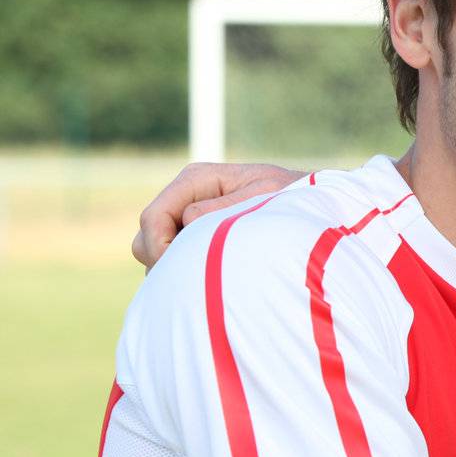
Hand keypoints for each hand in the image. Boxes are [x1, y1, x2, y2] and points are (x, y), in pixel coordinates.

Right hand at [133, 162, 305, 268]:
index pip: (153, 216)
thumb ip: (224, 210)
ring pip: (154, 252)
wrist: (310, 204)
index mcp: (196, 179)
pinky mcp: (195, 236)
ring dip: (174, 268)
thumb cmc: (291, 198)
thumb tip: (188, 220)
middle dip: (163, 259)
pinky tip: (216, 277)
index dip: (159, 246)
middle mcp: (186, 196)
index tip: (180, 269)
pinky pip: (173, 260)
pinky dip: (184, 272)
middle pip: (145, 236)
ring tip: (214, 276)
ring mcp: (187, 218)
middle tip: (199, 277)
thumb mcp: (264, 199)